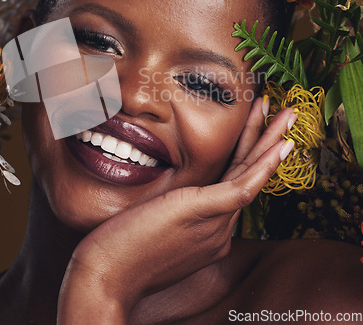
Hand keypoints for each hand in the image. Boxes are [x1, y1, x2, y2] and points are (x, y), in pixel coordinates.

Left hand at [57, 98, 295, 323]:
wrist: (107, 278)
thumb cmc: (121, 250)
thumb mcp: (153, 227)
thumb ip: (170, 211)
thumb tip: (169, 192)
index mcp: (210, 231)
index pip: (235, 183)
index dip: (248, 154)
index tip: (254, 128)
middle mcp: (220, 229)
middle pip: (249, 176)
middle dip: (269, 142)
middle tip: (286, 114)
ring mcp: (215, 225)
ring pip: (250, 175)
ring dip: (269, 140)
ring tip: (286, 114)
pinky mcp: (202, 214)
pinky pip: (241, 187)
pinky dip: (263, 165)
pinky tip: (280, 146)